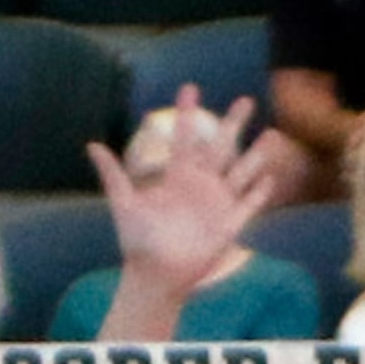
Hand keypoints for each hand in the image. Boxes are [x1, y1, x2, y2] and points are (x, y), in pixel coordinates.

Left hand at [89, 86, 278, 299]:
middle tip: (247, 99)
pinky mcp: (230, 225)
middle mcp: (201, 185)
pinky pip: (249, 205)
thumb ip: (113, 175)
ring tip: (273, 135)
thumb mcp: (124, 204)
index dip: (186, 113)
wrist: (156, 275)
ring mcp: (218, 203)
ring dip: (257, 155)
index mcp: (177, 176)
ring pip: (241, 172)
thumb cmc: (138, 241)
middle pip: (222, 146)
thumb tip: (92, 145)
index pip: (185, 138)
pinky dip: (260, 192)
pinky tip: (272, 177)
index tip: (190, 88)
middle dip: (234, 123)